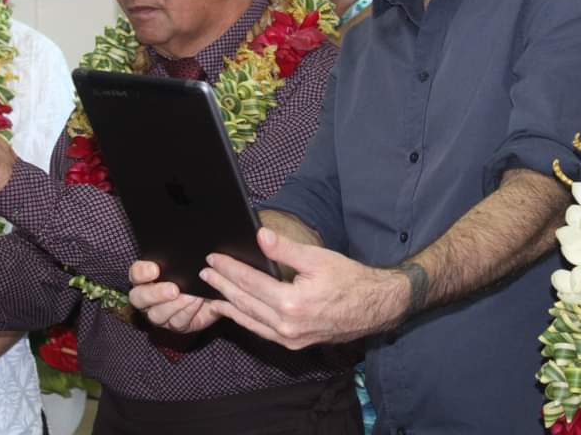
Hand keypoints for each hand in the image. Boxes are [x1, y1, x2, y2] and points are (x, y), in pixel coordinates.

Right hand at [128, 261, 222, 332]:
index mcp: (146, 278)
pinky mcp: (177, 325)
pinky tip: (196, 302)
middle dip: (155, 294)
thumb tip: (182, 247)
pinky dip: (187, 312)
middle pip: (139, 298)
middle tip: (173, 289)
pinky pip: (177, 323)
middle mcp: (148, 298)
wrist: (216, 289)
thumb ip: (181, 255)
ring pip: (156, 315)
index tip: (155, 268)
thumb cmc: (199, 270)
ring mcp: (160, 314)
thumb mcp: (190, 260)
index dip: (141, 272)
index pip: (136, 274)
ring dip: (174, 306)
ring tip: (190, 297)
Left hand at [200, 228, 409, 349]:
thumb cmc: (349, 279)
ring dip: (229, 306)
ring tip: (212, 294)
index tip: (213, 258)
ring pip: (250, 321)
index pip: (249, 283)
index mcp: (291, 303)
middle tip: (205, 273)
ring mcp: (291, 339)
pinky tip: (237, 312)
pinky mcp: (296, 344)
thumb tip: (260, 236)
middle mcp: (288, 326)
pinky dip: (246, 321)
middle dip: (222, 286)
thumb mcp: (317, 258)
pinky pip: (263, 332)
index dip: (228, 269)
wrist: (375, 307)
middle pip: (244, 303)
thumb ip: (285, 249)